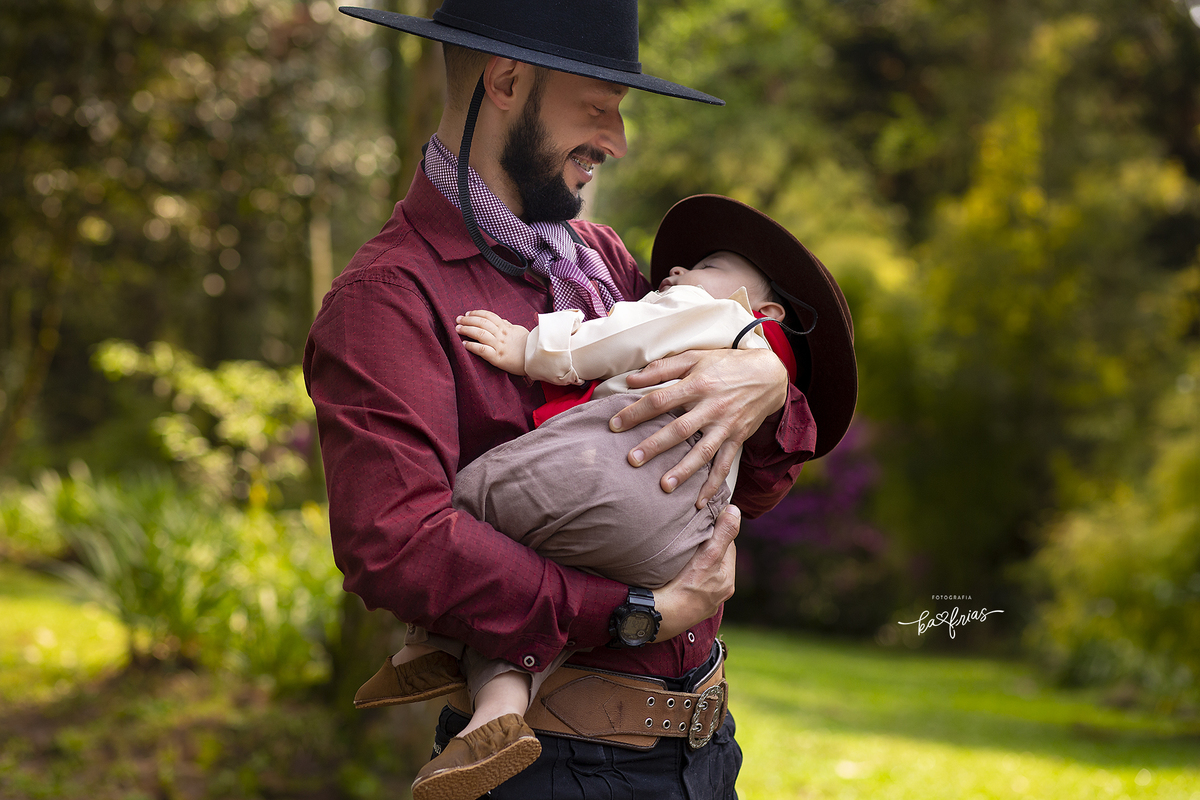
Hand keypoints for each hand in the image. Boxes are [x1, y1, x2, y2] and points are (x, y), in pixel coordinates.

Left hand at [456, 310, 529, 375]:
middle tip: (458, 319)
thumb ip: (510, 326)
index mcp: (507, 328)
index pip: (489, 316)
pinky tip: (464, 344)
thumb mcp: (520, 332)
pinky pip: (482, 350)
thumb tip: (503, 321)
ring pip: (480, 334)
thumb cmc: (530, 346)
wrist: (537, 360)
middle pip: (482, 323)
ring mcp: (499, 346)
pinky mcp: (498, 358)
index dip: (477, 313)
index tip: (468, 313)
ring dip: (467, 330)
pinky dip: (472, 346)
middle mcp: (502, 335)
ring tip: (458, 329)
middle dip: (468, 320)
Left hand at [609, 349, 787, 507]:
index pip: (660, 400)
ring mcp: (726, 425)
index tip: (614, 425)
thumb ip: (662, 368)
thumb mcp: (695, 357)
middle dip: (655, 446)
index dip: (636, 412)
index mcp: (697, 384)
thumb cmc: (725, 364)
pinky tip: (698, 502)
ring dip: (684, 470)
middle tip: (632, 461)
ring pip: (703, 452)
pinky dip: (712, 484)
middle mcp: (711, 407)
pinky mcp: (737, 438)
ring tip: (664, 486)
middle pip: (679, 429)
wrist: (769, 375)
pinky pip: (724, 464)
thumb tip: (632, 379)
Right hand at [654, 505, 738, 640]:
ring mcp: (702, 604)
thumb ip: (723, 534)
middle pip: (716, 560)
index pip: (728, 546)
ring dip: (696, 562)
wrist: (658, 617)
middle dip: (707, 547)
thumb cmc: (683, 587)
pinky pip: (691, 587)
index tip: (705, 522)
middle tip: (691, 535)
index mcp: (727, 581)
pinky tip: (674, 575)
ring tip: (681, 553)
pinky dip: (686, 578)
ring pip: (704, 574)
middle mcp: (719, 594)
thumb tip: (735, 511)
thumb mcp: (708, 556)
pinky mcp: (686, 609)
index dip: (718, 531)